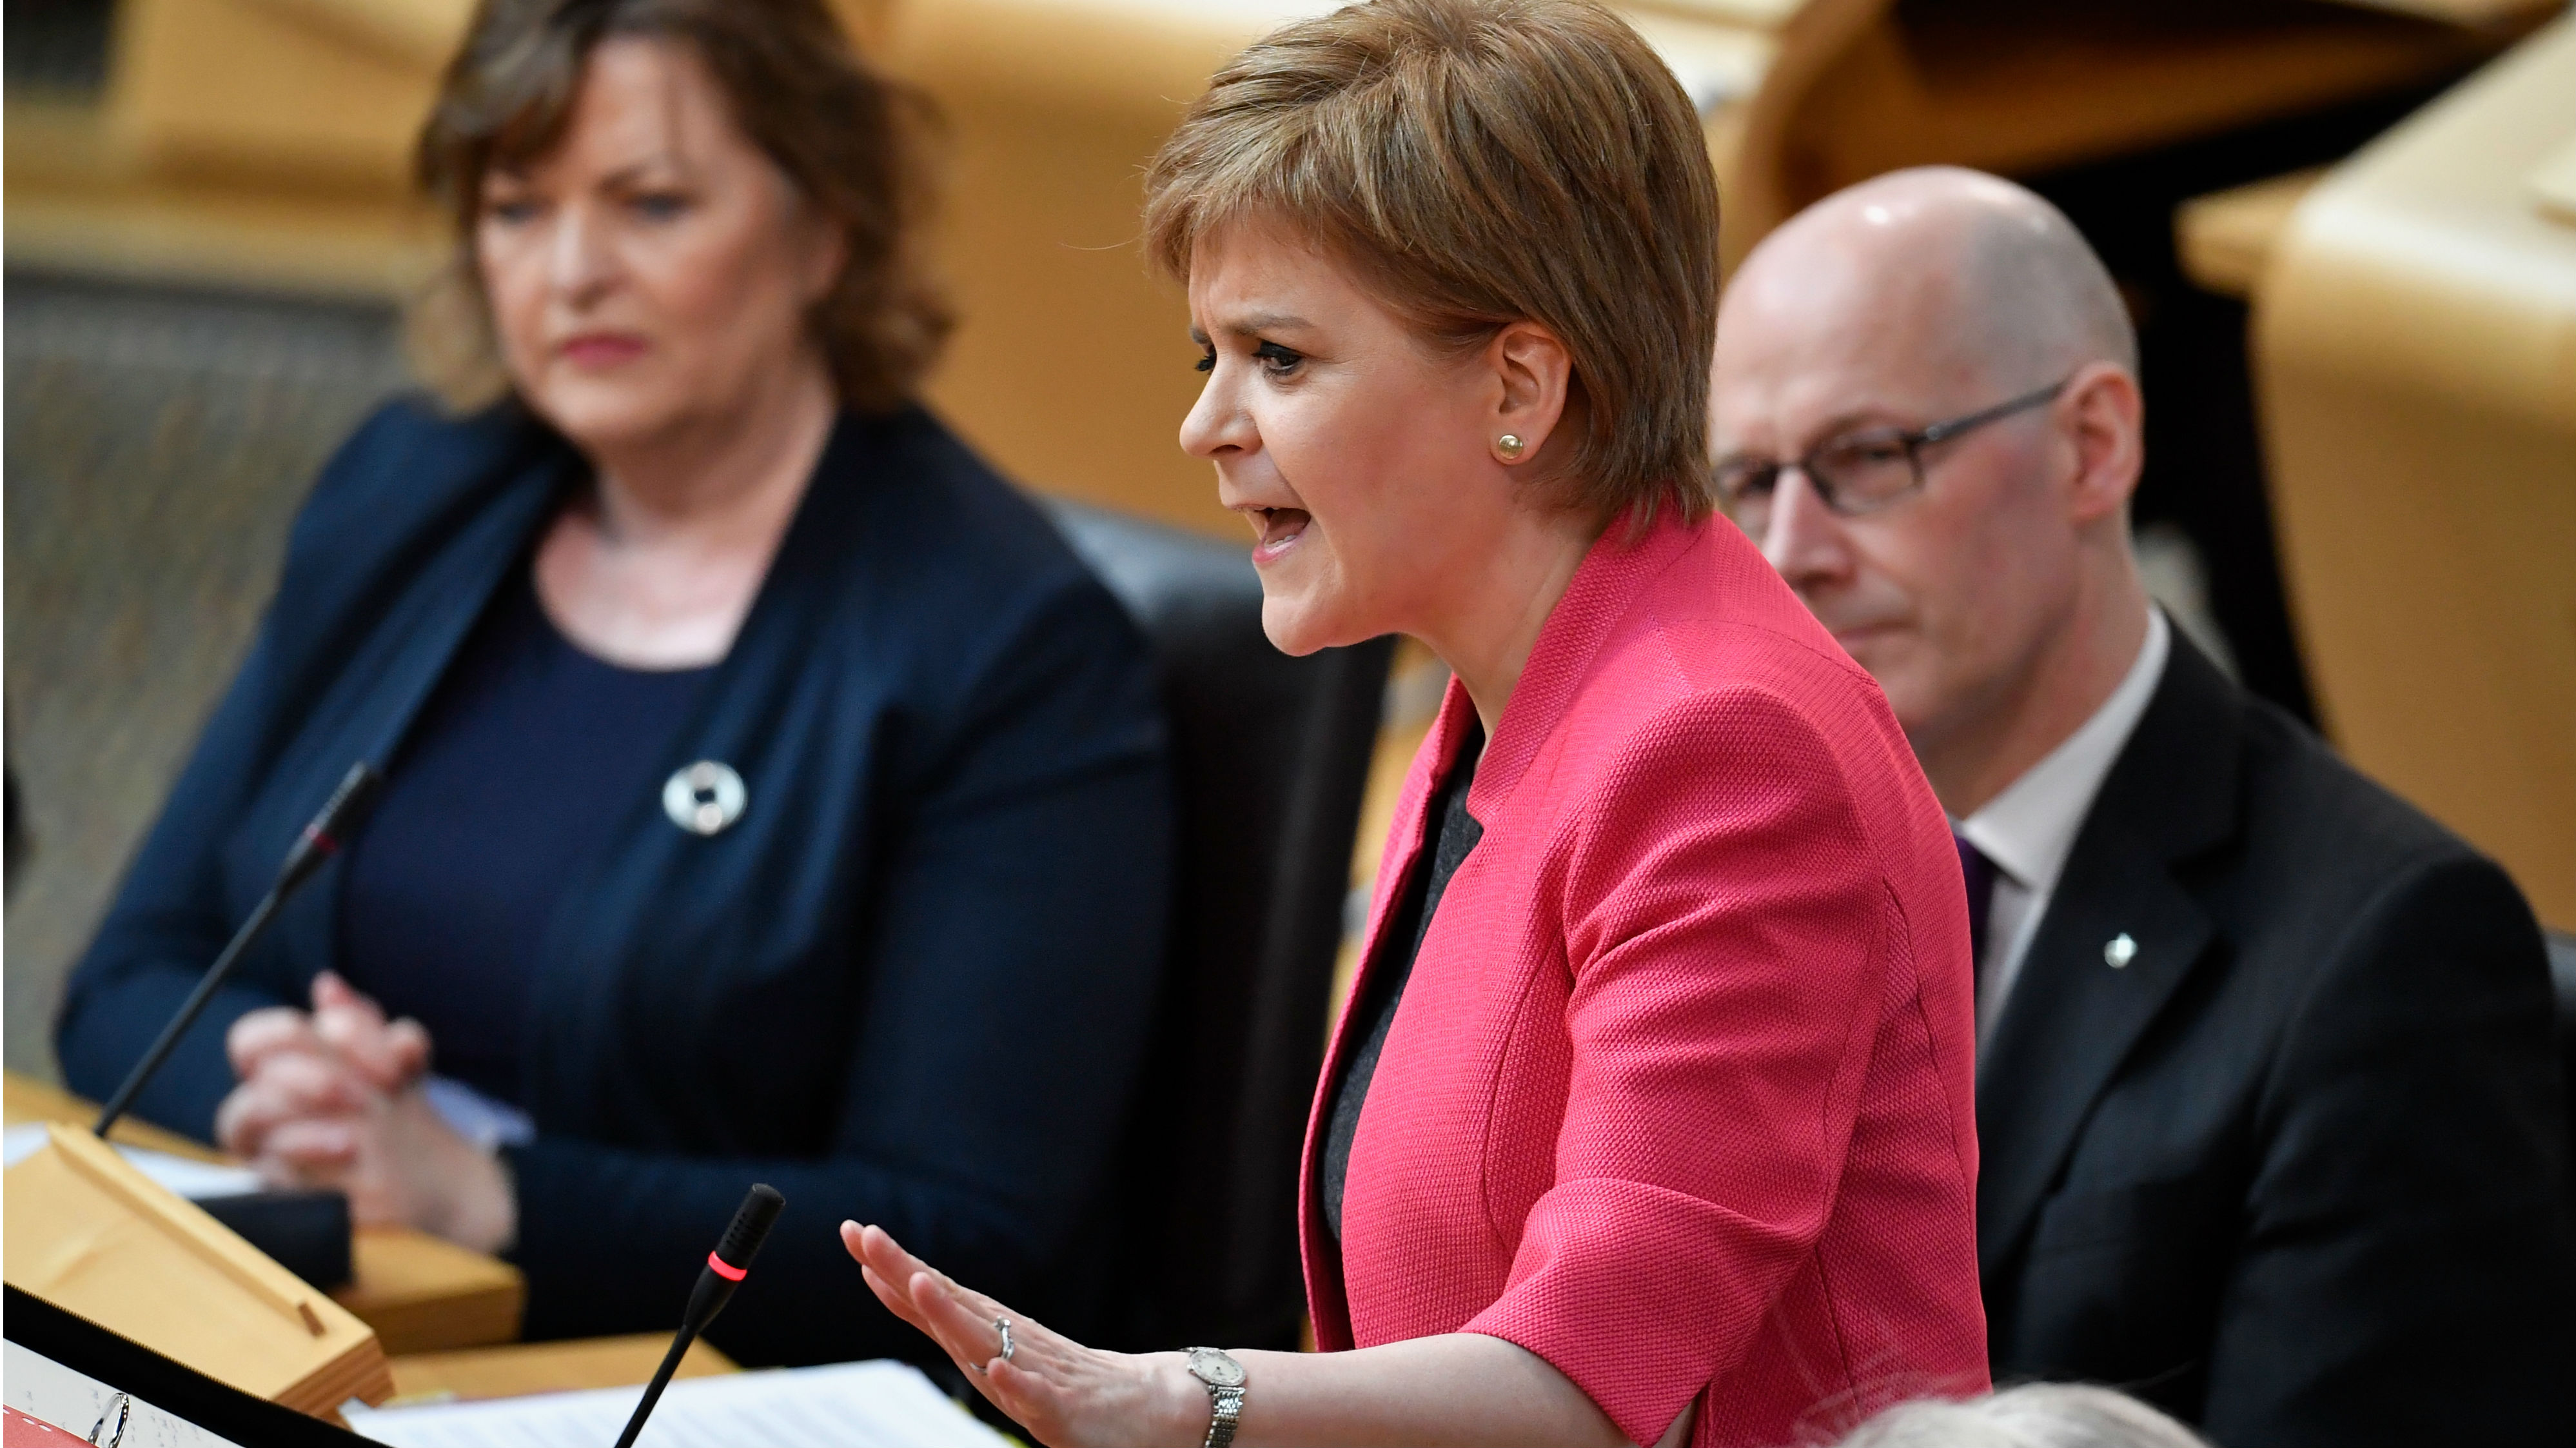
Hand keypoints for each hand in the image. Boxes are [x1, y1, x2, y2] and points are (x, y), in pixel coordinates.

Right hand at [214, 975, 515, 1253]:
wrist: (434, 1172)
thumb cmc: (397, 1103)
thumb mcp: (395, 1058)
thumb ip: (364, 1024)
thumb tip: (326, 984)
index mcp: (283, 1066)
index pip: (251, 1038)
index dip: (293, 1033)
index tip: (355, 1046)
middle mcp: (266, 1105)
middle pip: (256, 1075)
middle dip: (311, 1074)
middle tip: (363, 1091)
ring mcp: (267, 1148)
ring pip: (242, 1118)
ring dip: (301, 1112)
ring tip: (360, 1121)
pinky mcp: (280, 1188)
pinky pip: (266, 1167)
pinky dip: (306, 1147)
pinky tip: (350, 1146)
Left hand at [842, 1222, 1207, 1447]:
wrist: (1147, 1406)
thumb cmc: (1065, 1380)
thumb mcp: (995, 1350)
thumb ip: (947, 1321)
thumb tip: (896, 1281)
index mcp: (989, 1331)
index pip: (932, 1293)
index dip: (891, 1265)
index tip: (853, 1232)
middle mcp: (1008, 1342)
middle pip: (950, 1304)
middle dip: (906, 1271)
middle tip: (867, 1235)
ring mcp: (1035, 1373)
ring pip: (987, 1341)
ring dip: (953, 1314)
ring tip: (919, 1285)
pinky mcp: (1064, 1409)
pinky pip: (1037, 1397)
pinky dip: (1017, 1383)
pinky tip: (996, 1371)